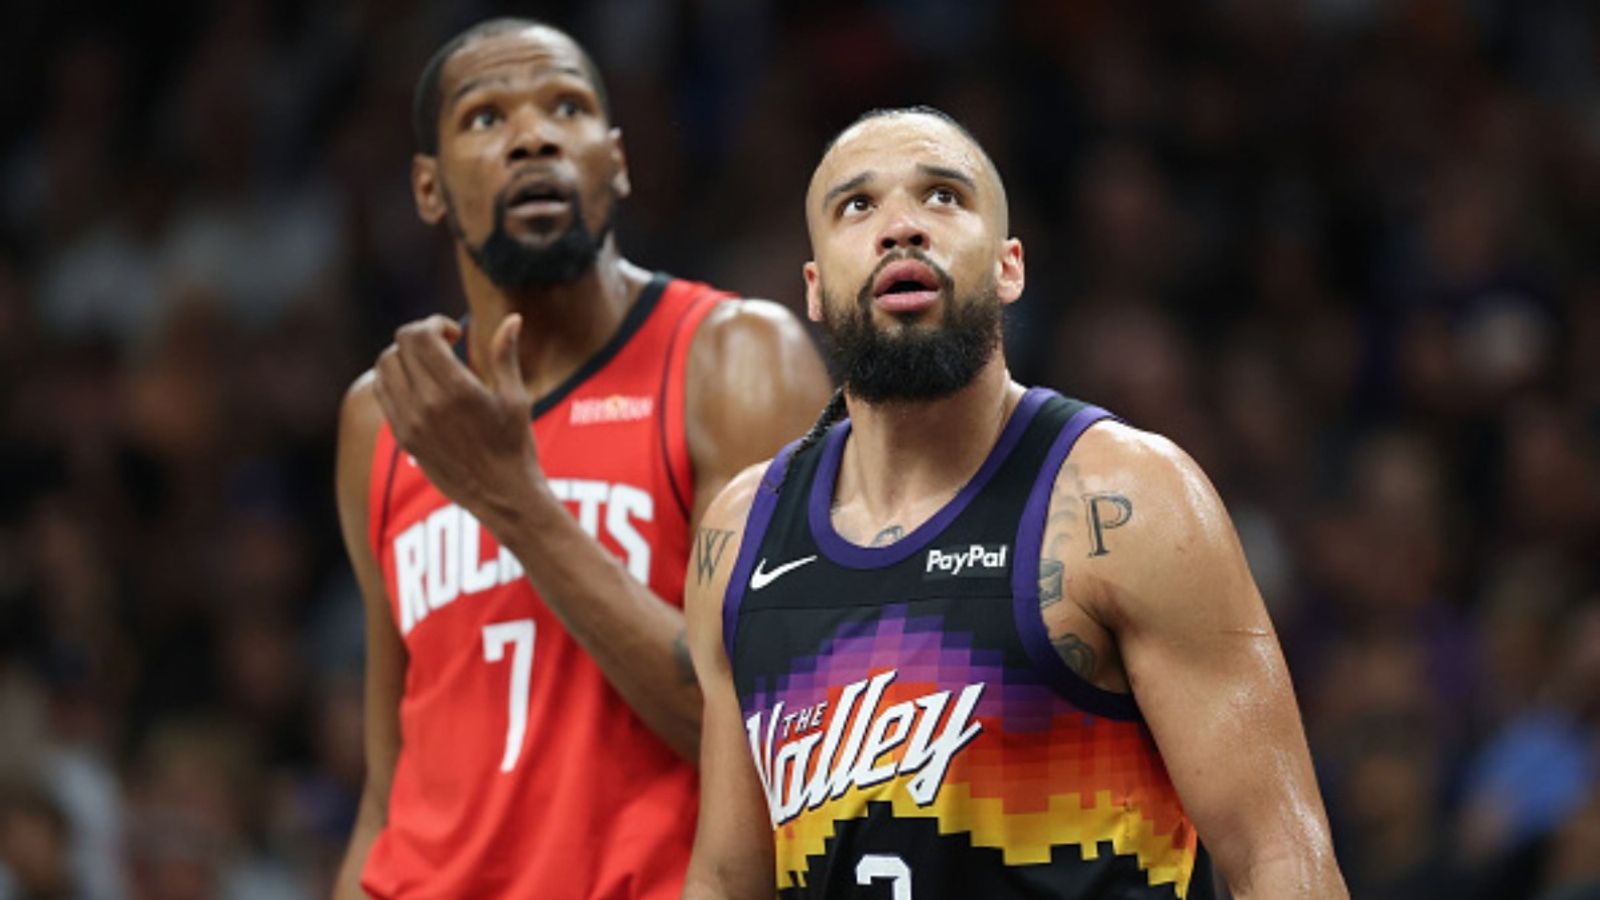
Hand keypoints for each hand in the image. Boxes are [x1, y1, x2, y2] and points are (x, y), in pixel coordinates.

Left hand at [372, 313, 544, 528]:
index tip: (453, 335)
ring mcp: (410, 422)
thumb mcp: (516, 398)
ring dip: (403, 356)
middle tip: (442, 346)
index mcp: (457, 390)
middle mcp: (427, 404)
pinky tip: (419, 386)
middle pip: (398, 347)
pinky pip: (382, 393)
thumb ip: (505, 355)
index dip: (433, 324)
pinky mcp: (403, 437)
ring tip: (428, 365)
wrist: (501, 496)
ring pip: (384, 367)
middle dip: (419, 337)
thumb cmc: (515, 446)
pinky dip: (394, 379)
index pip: (419, 336)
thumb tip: (513, 319)